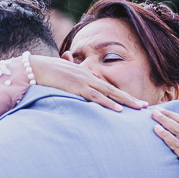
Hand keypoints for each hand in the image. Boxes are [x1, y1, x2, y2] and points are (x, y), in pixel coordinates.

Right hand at [29, 55, 148, 111]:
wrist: (33, 68)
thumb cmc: (43, 73)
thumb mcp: (59, 79)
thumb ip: (66, 84)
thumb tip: (68, 93)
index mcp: (85, 75)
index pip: (106, 87)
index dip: (120, 95)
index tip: (131, 102)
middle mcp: (88, 77)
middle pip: (113, 89)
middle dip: (130, 98)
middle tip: (145, 106)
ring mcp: (84, 81)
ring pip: (110, 93)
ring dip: (126, 101)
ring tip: (139, 108)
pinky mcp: (77, 87)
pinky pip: (96, 97)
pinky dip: (108, 103)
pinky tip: (118, 109)